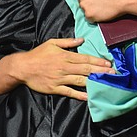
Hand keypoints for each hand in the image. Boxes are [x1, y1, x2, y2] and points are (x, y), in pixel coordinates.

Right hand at [0, 37, 114, 101]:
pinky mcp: (55, 88)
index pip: (85, 58)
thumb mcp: (52, 43)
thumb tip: (81, 40)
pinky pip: (69, 92)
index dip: (98, 61)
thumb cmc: (37, 54)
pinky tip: (89, 96)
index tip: (108, 63)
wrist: (22, 67)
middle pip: (86, 69)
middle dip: (100, 71)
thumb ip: (68, 42)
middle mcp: (65, 67)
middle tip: (113, 73)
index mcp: (65, 56)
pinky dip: (79, 94)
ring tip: (105, 83)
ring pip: (80, 80)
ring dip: (93, 81)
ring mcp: (60, 78)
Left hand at [72, 0, 136, 25]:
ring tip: (101, 6)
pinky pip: (88, 18)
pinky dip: (94, 17)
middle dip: (87, 1)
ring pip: (84, 9)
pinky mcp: (89, 15)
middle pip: (80, 0)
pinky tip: (102, 12)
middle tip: (99, 0)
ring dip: (90, 9)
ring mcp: (84, 5)